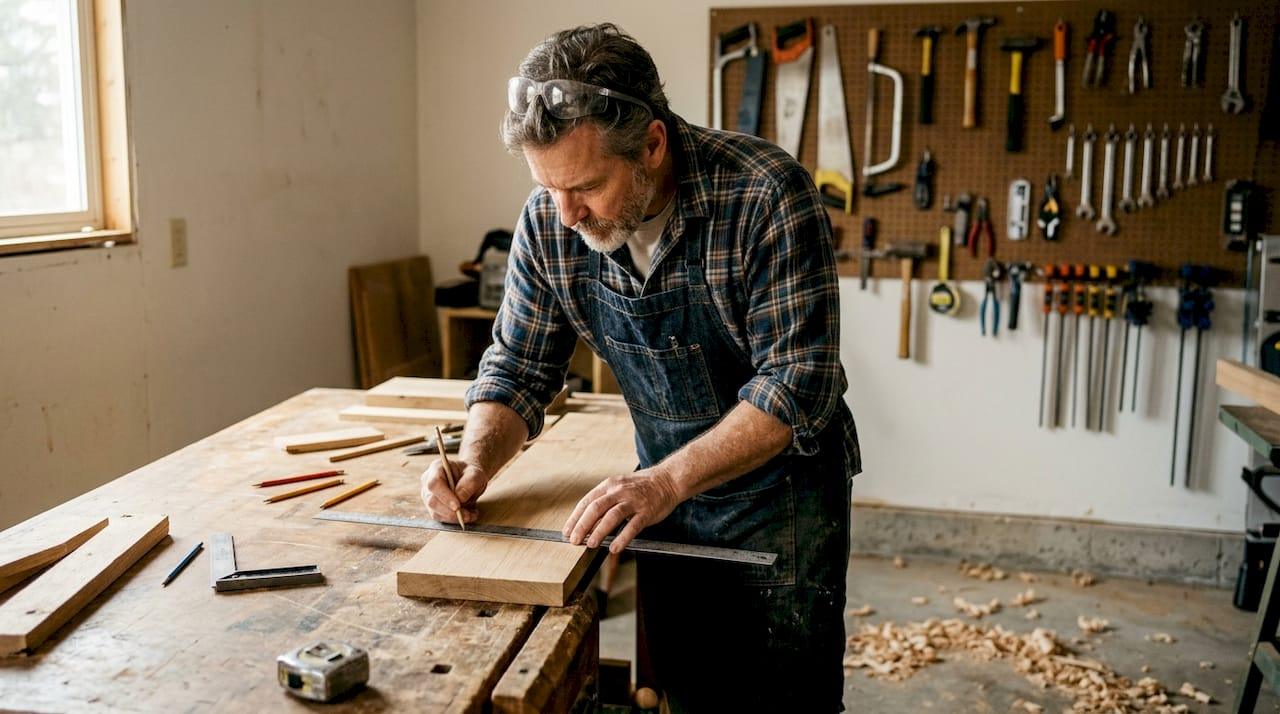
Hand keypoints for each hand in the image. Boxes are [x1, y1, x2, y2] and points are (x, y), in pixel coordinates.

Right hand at [420, 457, 490, 524]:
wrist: (471, 479)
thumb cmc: (471, 474)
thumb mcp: (476, 474)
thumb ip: (470, 483)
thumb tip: (460, 498)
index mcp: (436, 468)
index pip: (434, 484)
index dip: (444, 496)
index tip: (458, 506)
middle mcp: (428, 482)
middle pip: (432, 501)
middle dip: (450, 512)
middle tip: (468, 515)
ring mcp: (428, 496)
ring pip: (435, 512)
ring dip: (454, 518)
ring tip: (472, 515)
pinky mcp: (433, 507)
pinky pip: (440, 518)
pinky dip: (454, 520)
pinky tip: (468, 515)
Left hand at [562, 469, 682, 554]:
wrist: (667, 480)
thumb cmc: (640, 488)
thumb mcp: (618, 489)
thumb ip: (604, 503)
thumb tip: (586, 525)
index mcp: (609, 485)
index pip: (587, 501)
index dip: (575, 518)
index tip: (567, 532)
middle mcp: (619, 491)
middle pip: (596, 508)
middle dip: (582, 525)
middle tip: (574, 541)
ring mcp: (633, 501)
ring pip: (612, 515)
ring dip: (599, 531)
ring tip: (590, 545)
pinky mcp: (646, 511)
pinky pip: (633, 526)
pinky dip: (623, 538)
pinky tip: (614, 548)